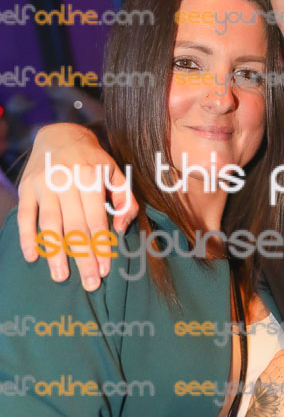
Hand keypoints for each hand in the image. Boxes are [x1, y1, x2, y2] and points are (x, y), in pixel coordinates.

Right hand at [18, 123, 138, 288]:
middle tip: (89, 282)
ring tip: (60, 277)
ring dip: (55, 252)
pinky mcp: (26, 187)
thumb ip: (126, 199)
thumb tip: (121, 228)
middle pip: (75, 226)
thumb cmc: (93, 160)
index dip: (101, 246)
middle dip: (83, 257)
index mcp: (90, 177)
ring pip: (50, 224)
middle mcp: (66, 181)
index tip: (105, 269)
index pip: (96, 219)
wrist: (60, 134)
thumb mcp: (116, 172)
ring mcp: (44, 184)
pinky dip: (27, 236)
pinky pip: (26, 215)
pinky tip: (32, 256)